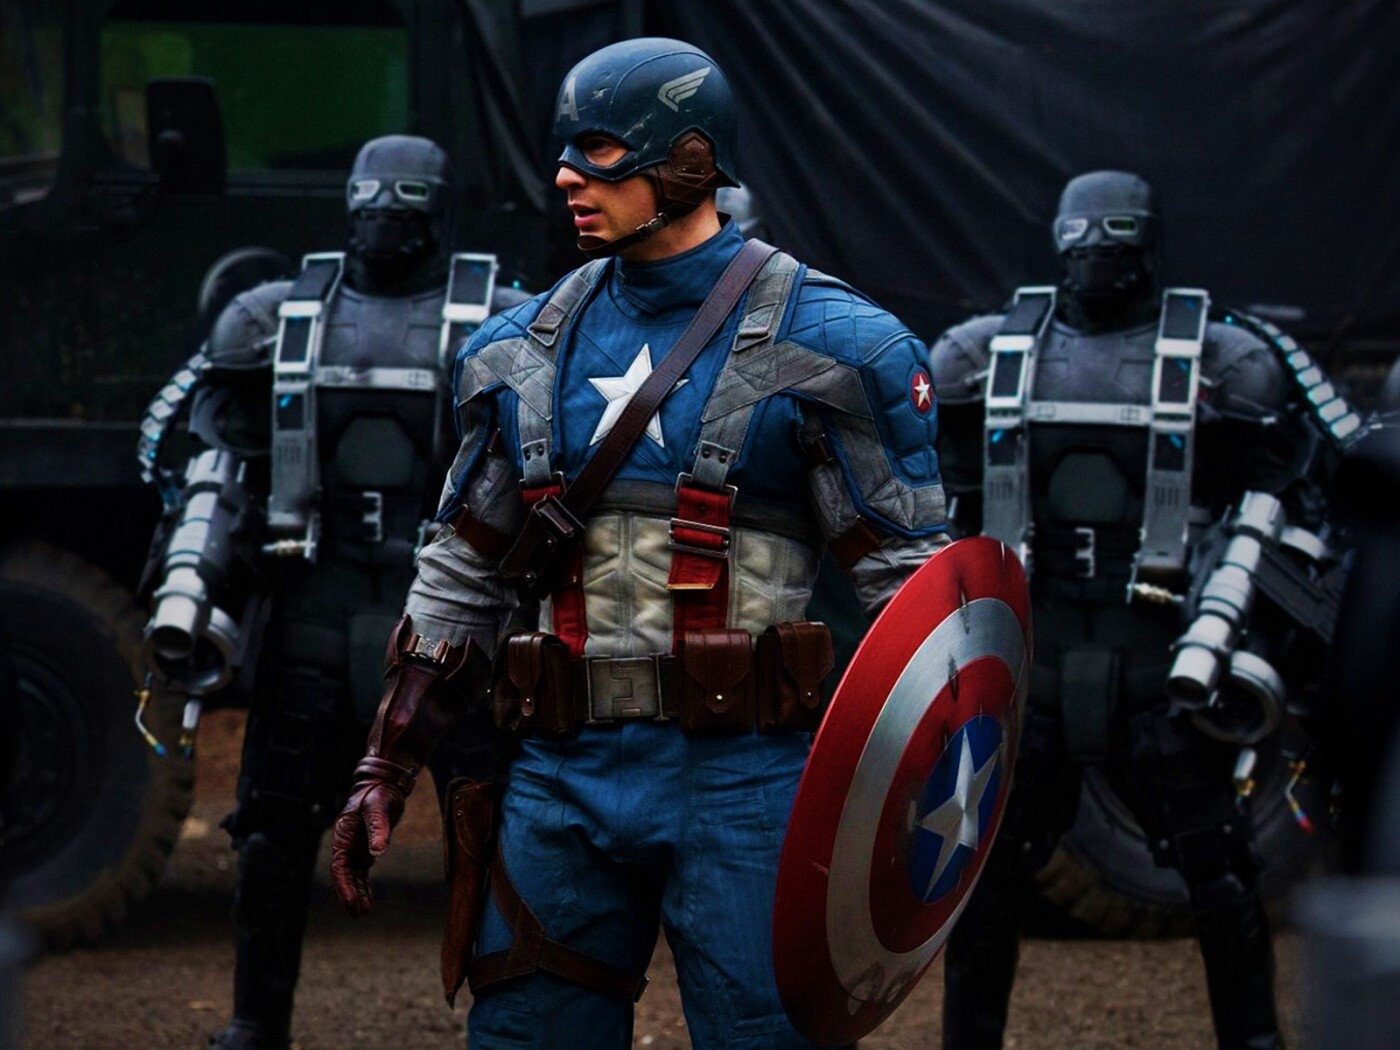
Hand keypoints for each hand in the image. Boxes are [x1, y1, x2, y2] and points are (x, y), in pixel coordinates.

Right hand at [329, 757, 414, 917]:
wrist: (385, 784)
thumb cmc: (378, 794)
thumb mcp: (378, 809)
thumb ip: (379, 828)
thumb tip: (379, 851)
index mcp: (343, 836)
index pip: (340, 867)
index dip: (345, 887)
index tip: (351, 903)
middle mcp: (346, 844)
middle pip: (344, 876)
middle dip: (349, 895)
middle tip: (358, 915)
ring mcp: (355, 848)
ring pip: (352, 876)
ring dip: (357, 894)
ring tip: (363, 913)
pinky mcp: (365, 848)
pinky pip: (362, 872)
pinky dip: (363, 886)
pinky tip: (367, 901)